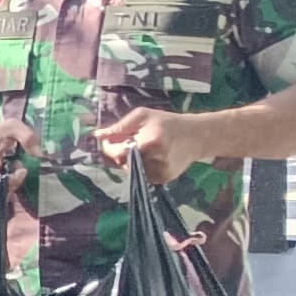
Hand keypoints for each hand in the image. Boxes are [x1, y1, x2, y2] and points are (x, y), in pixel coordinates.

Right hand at [0, 116, 38, 195]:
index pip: (0, 180)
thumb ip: (27, 137)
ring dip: (6, 187)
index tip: (23, 169)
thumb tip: (39, 154)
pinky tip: (2, 179)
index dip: (15, 179)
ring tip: (8, 172)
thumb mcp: (12, 127)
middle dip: (12, 182)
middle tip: (16, 168)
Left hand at [91, 105, 208, 180]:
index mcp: (150, 142)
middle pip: (122, 163)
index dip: (109, 147)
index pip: (117, 152)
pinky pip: (141, 175)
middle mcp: (156, 160)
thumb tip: (98, 135)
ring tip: (142, 148)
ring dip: (128, 161)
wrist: (197, 136)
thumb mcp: (143, 116)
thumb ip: (120, 126)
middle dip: (119, 153)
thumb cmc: (167, 122)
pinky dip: (139, 167)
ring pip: (130, 171)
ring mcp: (160, 172)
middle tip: (129, 142)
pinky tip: (150, 157)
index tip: (109, 140)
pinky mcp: (163, 179)